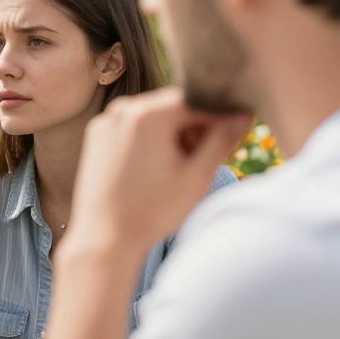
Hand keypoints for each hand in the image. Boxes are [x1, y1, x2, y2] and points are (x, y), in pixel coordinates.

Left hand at [69, 88, 249, 258]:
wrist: (104, 236)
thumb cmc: (153, 210)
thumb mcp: (197, 176)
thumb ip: (223, 139)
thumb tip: (243, 114)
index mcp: (148, 113)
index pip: (200, 101)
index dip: (221, 121)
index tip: (232, 144)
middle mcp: (122, 108)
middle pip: (175, 107)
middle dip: (195, 128)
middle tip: (205, 160)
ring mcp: (106, 120)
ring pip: (155, 116)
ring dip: (174, 133)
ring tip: (179, 168)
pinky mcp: (96, 135)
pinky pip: (133, 127)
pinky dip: (150, 139)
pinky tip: (156, 168)